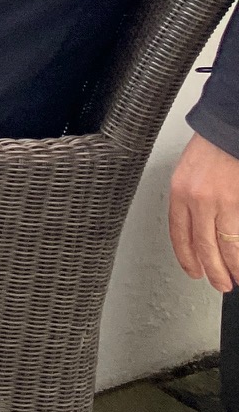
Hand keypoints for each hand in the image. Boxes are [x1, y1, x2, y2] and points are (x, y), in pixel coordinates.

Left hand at [168, 131, 238, 292]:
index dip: (186, 256)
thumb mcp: (190, 172)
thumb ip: (191, 198)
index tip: (193, 270)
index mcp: (180, 190)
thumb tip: (199, 226)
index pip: (179, 233)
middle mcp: (198, 199)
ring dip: (232, 267)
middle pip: (203, 245)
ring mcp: (223, 202)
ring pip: (226, 246)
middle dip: (212, 270)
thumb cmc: (214, 147)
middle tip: (220, 283)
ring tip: (237, 279)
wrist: (229, 128)